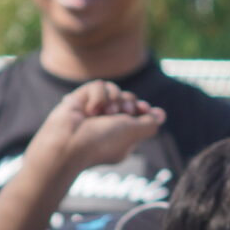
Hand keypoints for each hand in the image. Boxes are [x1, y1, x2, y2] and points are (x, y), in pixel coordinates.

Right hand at [25, 81, 164, 177]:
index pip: (138, 114)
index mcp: (122, 135)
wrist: (67, 144)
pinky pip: (97, 86)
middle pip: (128, 99)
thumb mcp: (133, 133)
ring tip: (105, 112)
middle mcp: (107, 123)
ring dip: (113, 99)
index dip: (143, 108)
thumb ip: (150, 123)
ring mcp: (93, 111)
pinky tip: (89, 110)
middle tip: (122, 112)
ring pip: (113, 89)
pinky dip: (97, 96)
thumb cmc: (102, 142)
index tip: (143, 108)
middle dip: (128, 102)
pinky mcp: (79, 100)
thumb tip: (161, 115)